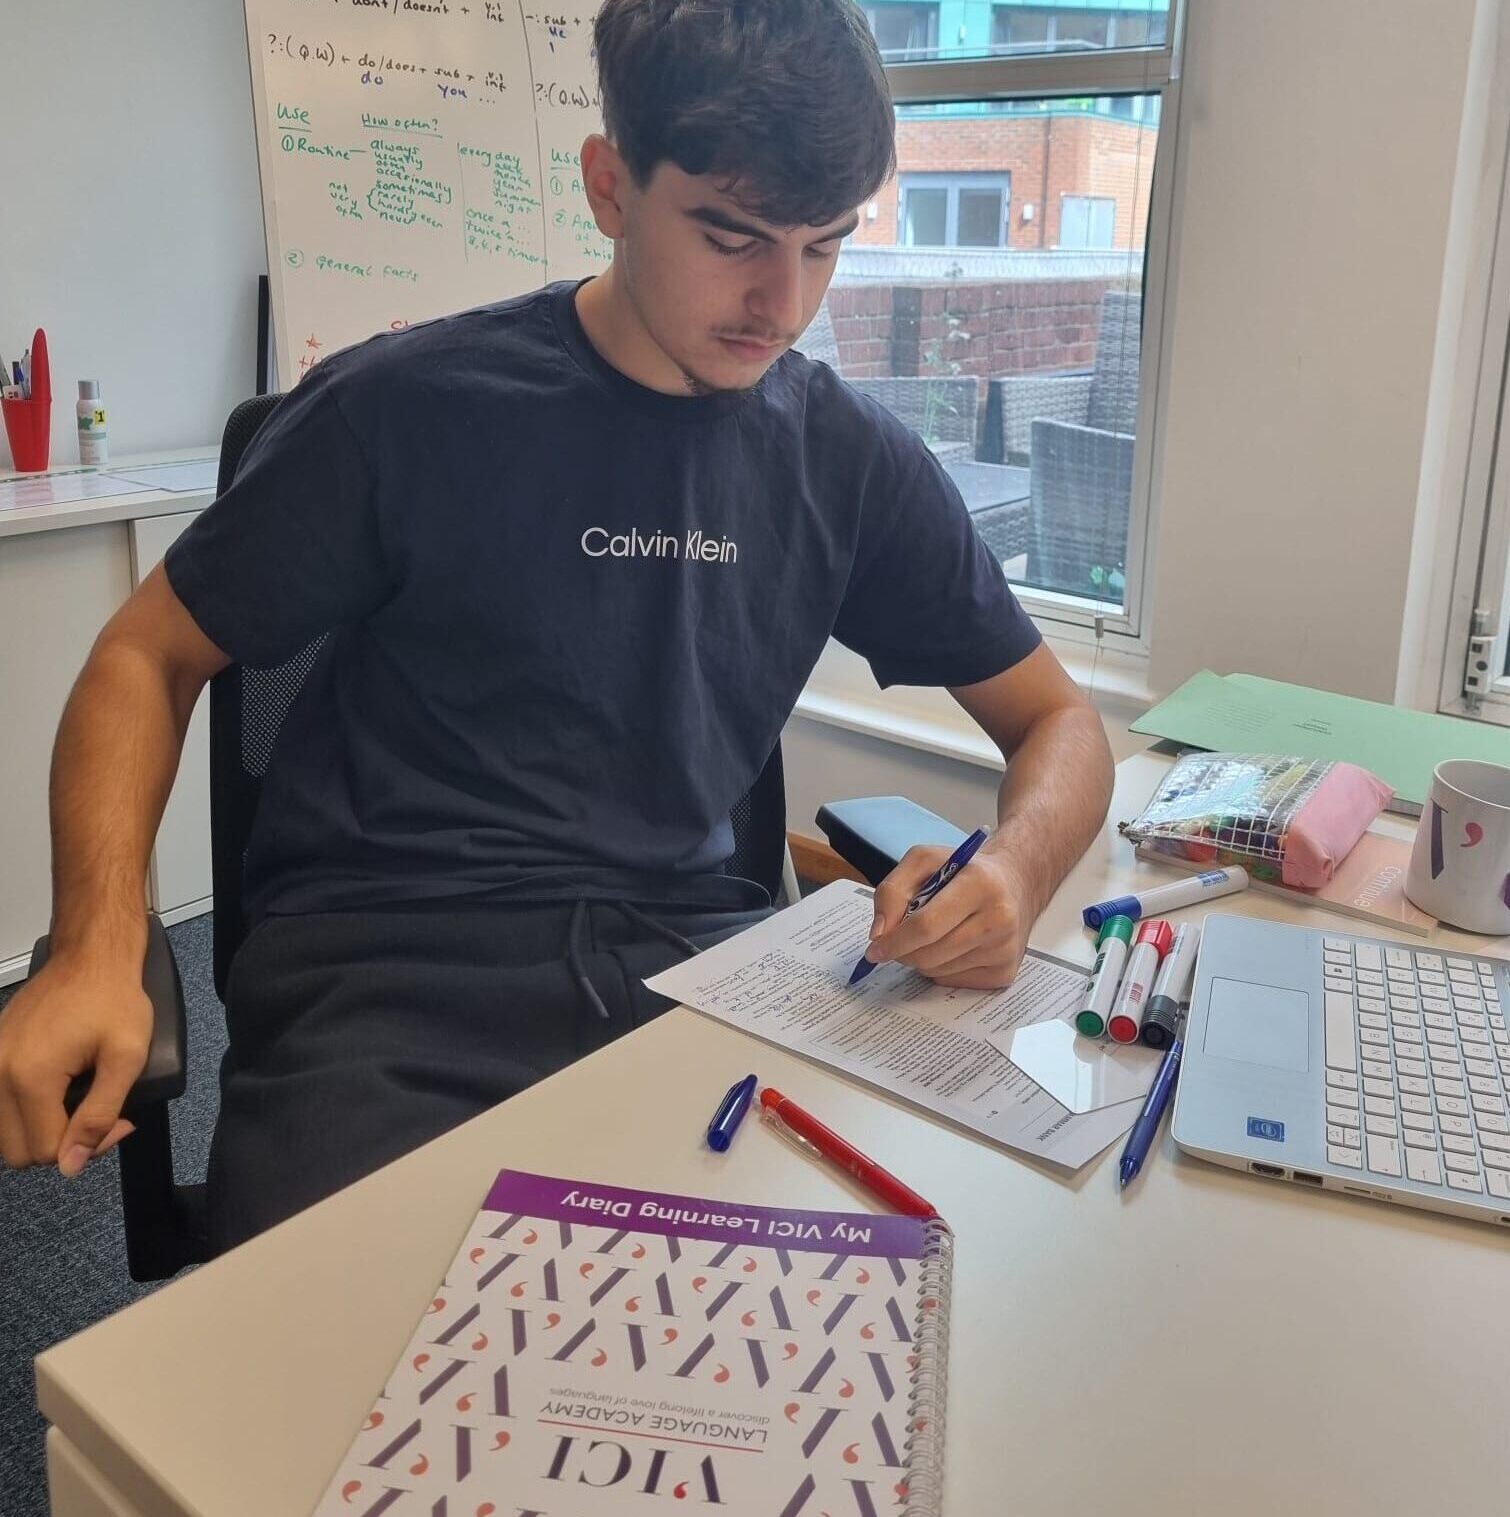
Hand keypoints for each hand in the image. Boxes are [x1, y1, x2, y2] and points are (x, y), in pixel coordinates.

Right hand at [0, 959, 147, 1176]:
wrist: (90, 957)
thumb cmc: (114, 1000)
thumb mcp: (126, 1057)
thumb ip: (99, 1114)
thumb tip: (70, 1165)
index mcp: (29, 1078)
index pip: (47, 1151)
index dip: (88, 1146)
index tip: (119, 1121)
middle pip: (18, 1151)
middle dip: (61, 1143)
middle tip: (97, 1115)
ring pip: (4, 1136)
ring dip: (40, 1131)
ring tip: (77, 1105)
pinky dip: (23, 1113)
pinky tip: (54, 1094)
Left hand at [865, 843, 1035, 989]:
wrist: (1014, 884)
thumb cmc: (964, 872)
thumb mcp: (924, 861)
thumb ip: (892, 890)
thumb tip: (879, 934)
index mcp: (979, 883)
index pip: (926, 926)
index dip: (894, 941)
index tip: (874, 948)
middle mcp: (999, 918)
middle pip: (929, 954)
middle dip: (903, 952)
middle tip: (897, 941)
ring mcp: (1005, 949)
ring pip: (938, 971)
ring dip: (921, 959)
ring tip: (933, 935)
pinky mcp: (1005, 972)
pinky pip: (953, 981)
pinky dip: (940, 968)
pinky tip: (951, 946)